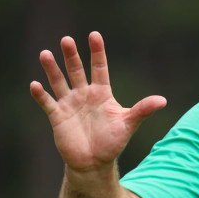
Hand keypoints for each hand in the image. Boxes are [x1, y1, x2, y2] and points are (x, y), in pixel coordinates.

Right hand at [30, 31, 166, 172]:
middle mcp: (84, 94)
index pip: (99, 68)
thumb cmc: (112, 141)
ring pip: (59, 82)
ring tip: (45, 54)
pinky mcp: (57, 117)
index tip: (94, 35)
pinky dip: (40, 94)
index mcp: (102, 93)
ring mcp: (69, 104)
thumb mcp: (129, 124)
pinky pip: (47, 102)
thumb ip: (143, 110)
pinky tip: (35, 84)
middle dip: (71, 56)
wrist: (94, 162)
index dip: (97, 52)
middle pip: (76, 70)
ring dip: (52, 69)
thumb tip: (163, 101)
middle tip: (66, 40)